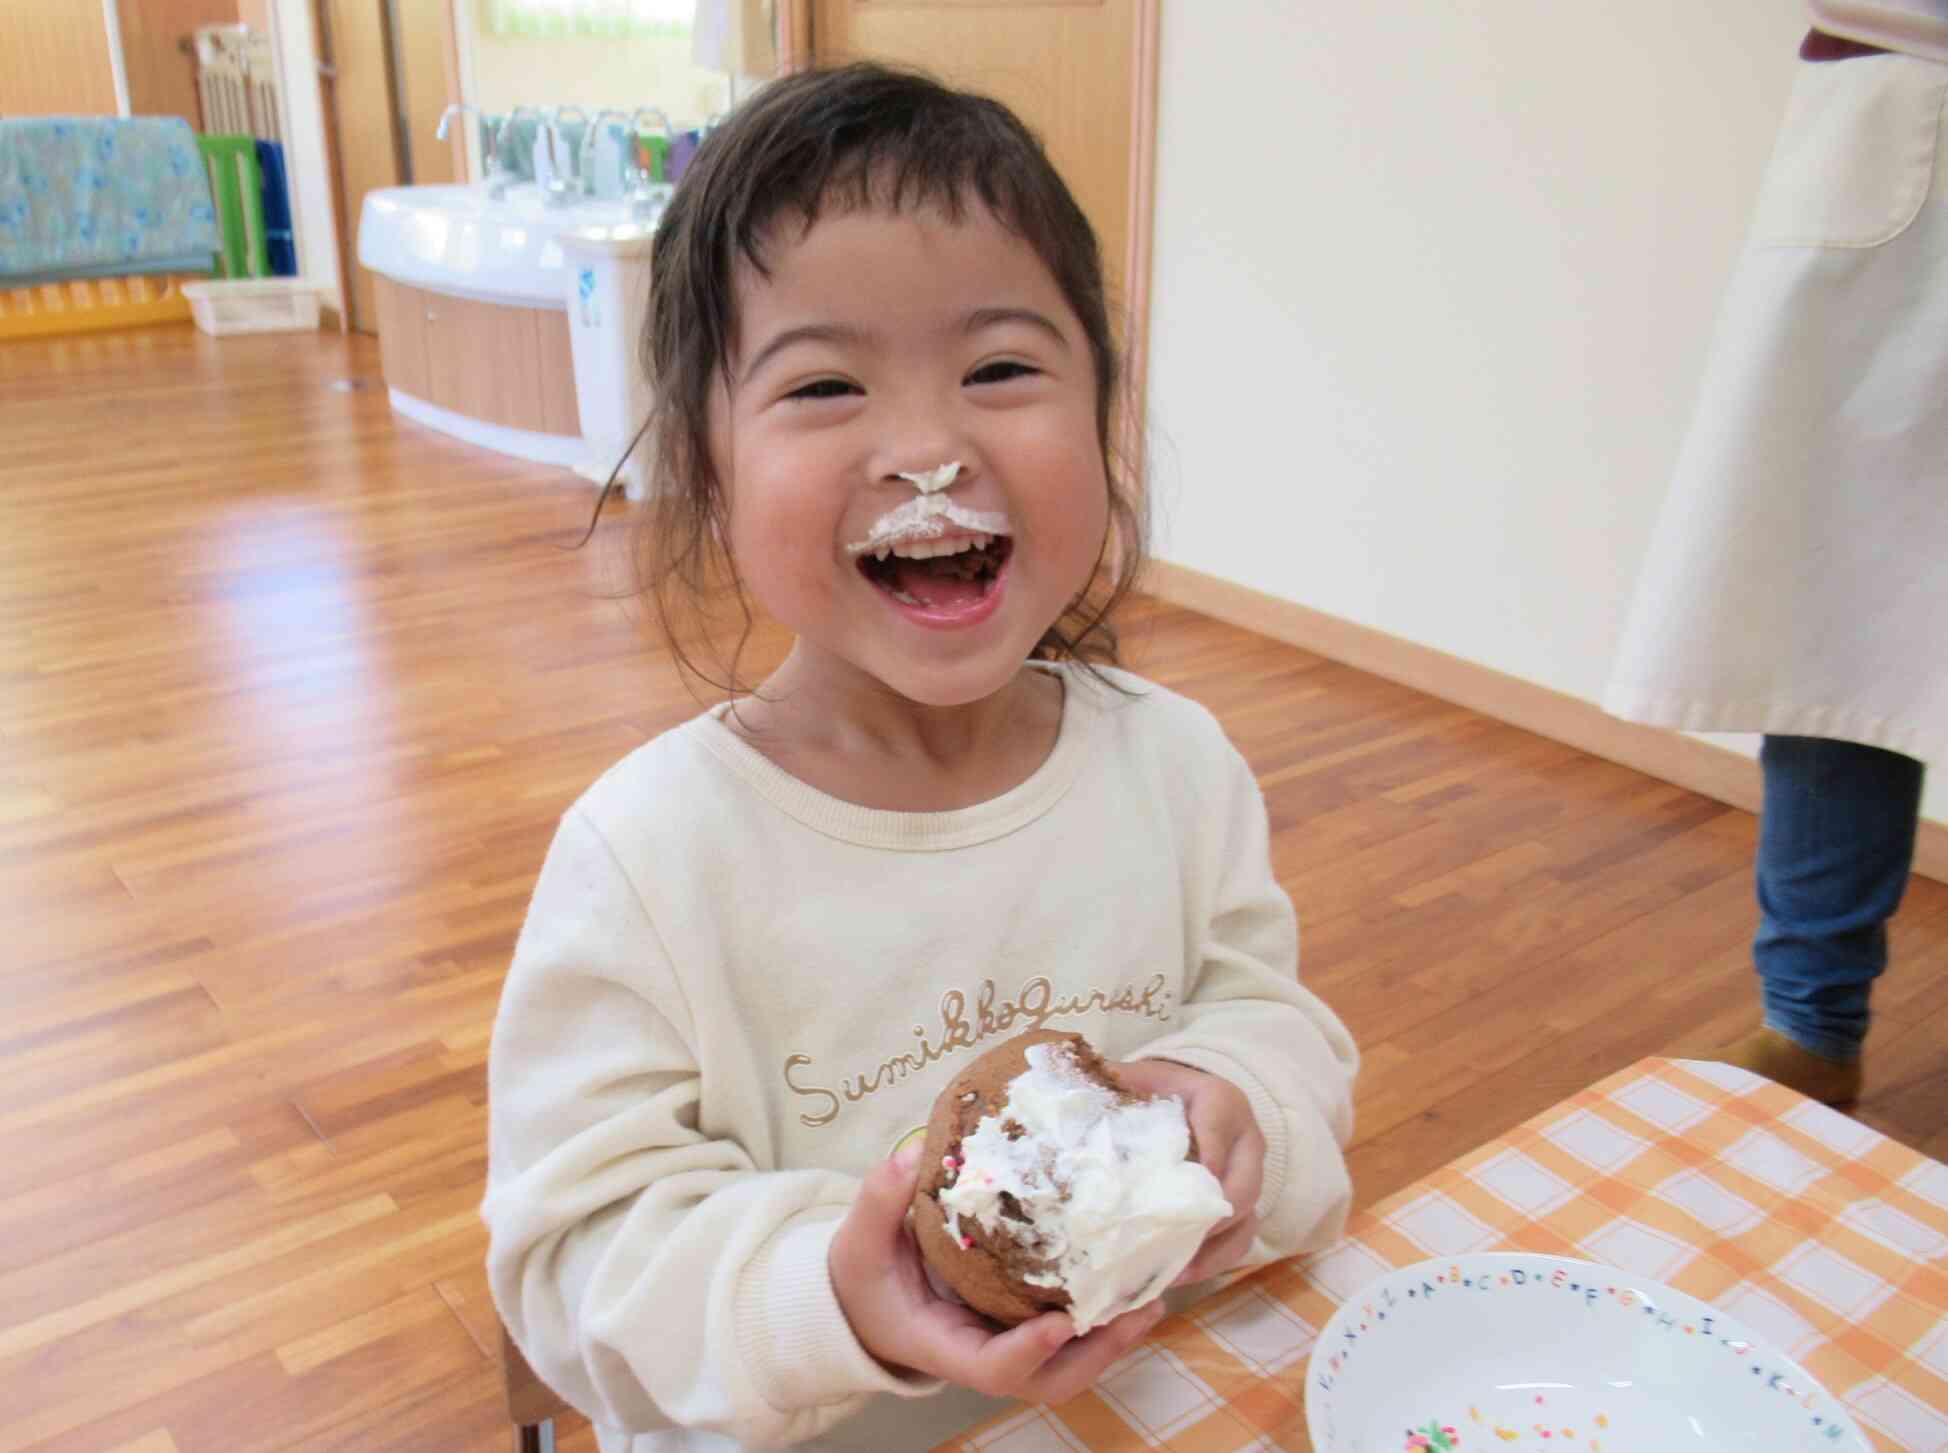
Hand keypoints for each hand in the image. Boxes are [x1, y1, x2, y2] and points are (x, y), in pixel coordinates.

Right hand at [829, 1145, 1165, 1404]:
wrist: (862, 1301)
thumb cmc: (862, 1277)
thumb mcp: (858, 1240)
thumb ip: (881, 1199)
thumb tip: (914, 1155)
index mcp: (944, 1345)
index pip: (993, 1368)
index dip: (1029, 1350)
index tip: (1062, 1321)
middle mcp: (983, 1353)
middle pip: (1050, 1379)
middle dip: (1098, 1354)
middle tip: (1139, 1310)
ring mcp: (1006, 1343)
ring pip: (1068, 1364)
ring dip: (1112, 1339)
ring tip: (1152, 1297)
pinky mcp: (1019, 1324)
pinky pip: (1069, 1335)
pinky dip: (1102, 1317)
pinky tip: (1132, 1278)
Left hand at [1112, 1058, 1264, 1285]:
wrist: (1182, 1097)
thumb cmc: (1155, 1091)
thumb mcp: (1135, 1079)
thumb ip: (1110, 1083)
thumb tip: (1061, 1082)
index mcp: (1220, 1101)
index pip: (1218, 1125)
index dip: (1204, 1155)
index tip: (1176, 1186)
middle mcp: (1245, 1140)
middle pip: (1244, 1184)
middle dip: (1210, 1217)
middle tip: (1173, 1239)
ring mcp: (1248, 1176)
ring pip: (1246, 1219)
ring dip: (1213, 1249)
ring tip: (1173, 1272)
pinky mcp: (1244, 1206)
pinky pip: (1241, 1239)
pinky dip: (1214, 1261)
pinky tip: (1179, 1275)